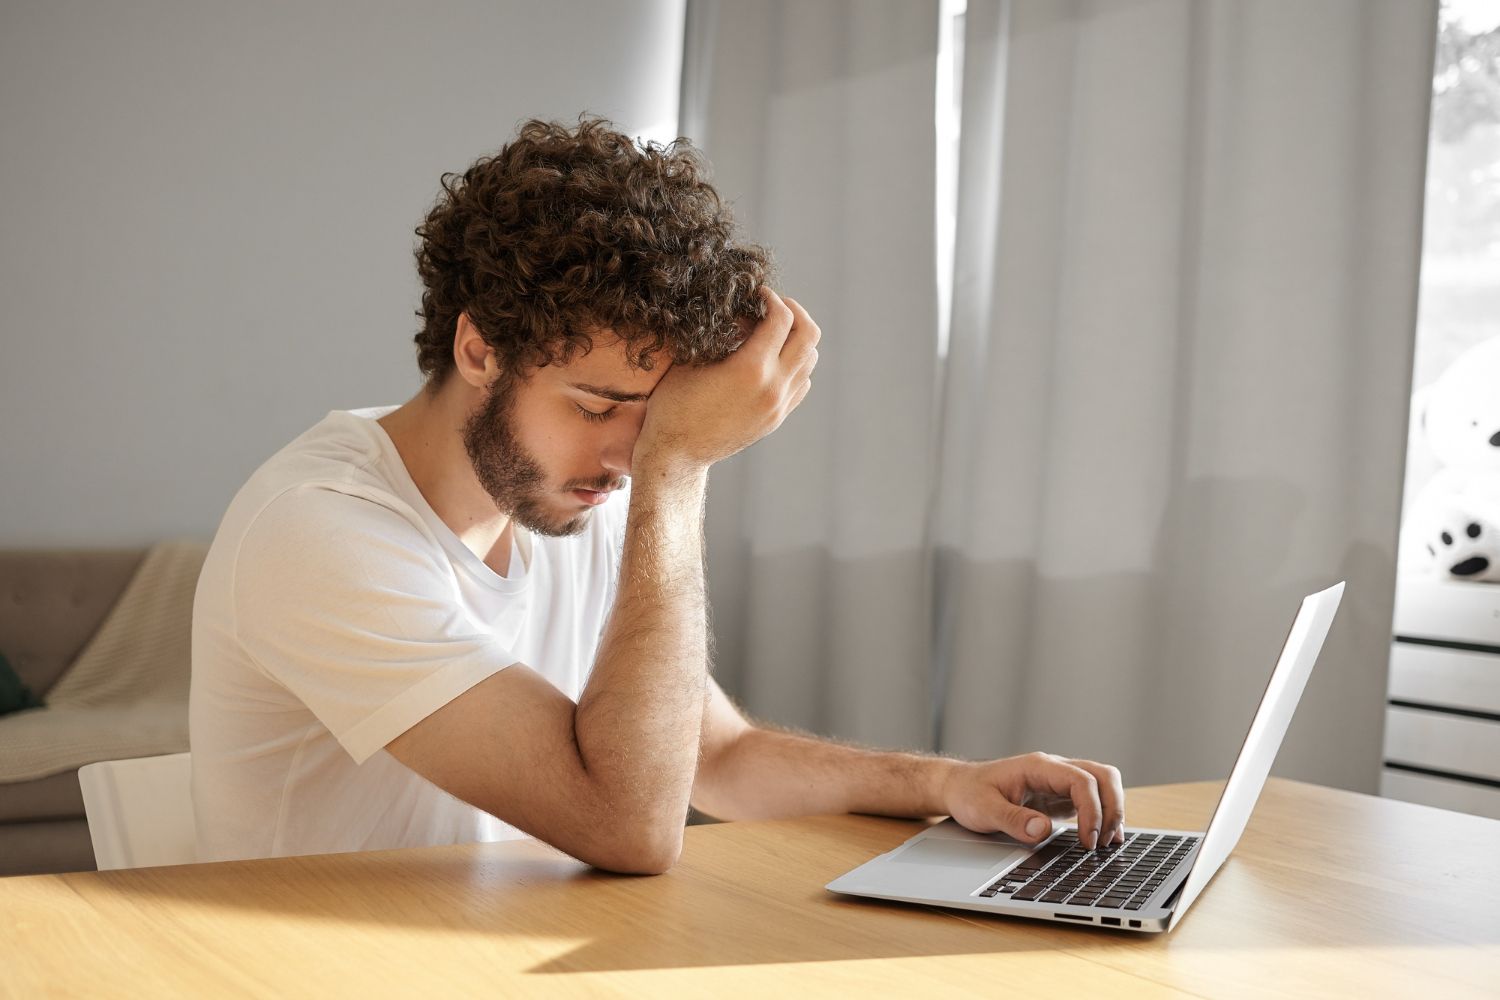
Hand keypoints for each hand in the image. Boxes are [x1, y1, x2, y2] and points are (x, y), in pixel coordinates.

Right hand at [634, 287, 819, 470]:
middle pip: (810, 335)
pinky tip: (769, 361)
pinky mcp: (777, 418)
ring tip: (769, 334)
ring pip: (810, 360)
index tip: (757, 294)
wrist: (677, 453)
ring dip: (795, 340)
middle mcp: (773, 387)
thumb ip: (723, 335)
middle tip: (773, 307)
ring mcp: (779, 406)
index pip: (782, 318)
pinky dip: (794, 365)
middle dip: (794, 312)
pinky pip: (802, 383)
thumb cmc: (674, 404)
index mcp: (751, 368)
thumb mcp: (693, 361)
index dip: (771, 298)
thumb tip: (742, 314)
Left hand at [941, 752, 1124, 849]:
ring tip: (1107, 844)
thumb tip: (1043, 831)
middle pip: (1103, 776)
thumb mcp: (983, 809)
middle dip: (1112, 808)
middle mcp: (1054, 770)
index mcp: (1038, 767)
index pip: (1081, 781)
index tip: (1087, 842)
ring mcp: (1059, 782)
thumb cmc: (969, 793)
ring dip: (1112, 811)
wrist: (959, 787)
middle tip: (1103, 843)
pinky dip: (1103, 816)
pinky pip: (1093, 800)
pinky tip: (1102, 839)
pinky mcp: (1060, 796)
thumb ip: (1012, 820)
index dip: (1092, 811)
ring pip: (1103, 784)